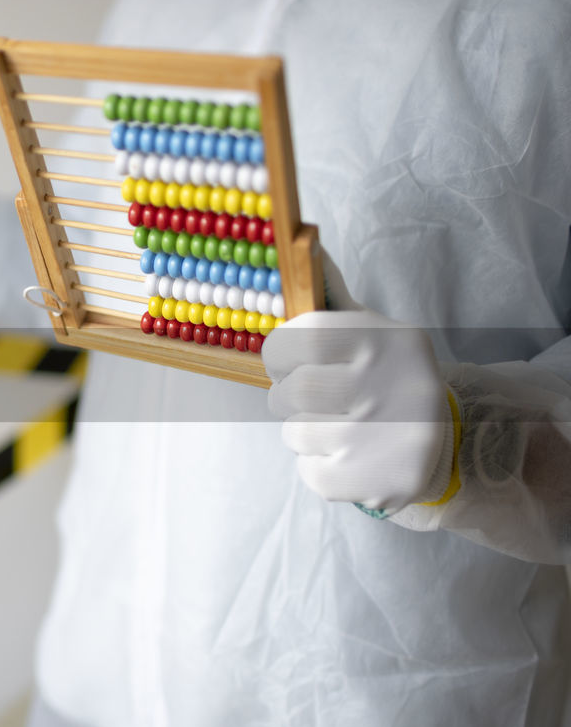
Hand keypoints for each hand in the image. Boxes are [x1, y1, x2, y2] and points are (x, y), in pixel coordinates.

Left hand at [262, 271, 455, 512]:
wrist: (444, 444)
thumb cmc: (385, 377)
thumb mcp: (371, 331)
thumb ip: (333, 296)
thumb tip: (307, 243)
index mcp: (387, 340)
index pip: (298, 339)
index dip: (281, 354)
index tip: (290, 361)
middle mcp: (391, 385)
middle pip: (289, 393)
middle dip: (289, 398)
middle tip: (316, 399)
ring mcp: (385, 438)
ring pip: (295, 434)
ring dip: (306, 433)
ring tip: (341, 428)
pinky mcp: (377, 483)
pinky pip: (308, 473)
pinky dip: (319, 468)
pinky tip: (350, 457)